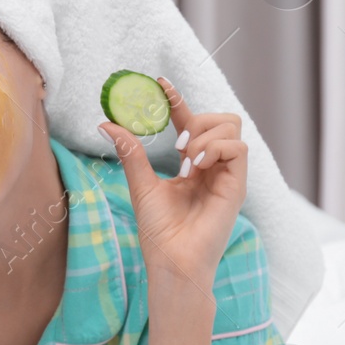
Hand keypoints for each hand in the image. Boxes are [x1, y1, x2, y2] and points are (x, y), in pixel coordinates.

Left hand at [99, 77, 246, 284]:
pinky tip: (195, 167)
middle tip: (177, 144)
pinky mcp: (237, 186)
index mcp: (193, 165)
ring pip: (232, 128)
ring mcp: (227, 175)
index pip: (191, 122)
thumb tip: (106, 123)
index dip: (178, 100)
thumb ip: (131, 152)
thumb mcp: (141, 184)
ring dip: (205, 136)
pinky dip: (214, 149)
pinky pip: (238, 149)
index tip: (160, 83)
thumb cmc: (159, 231)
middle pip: (222, 119)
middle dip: (198, 120)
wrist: (171, 261)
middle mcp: (213, 167)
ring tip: (186, 160)